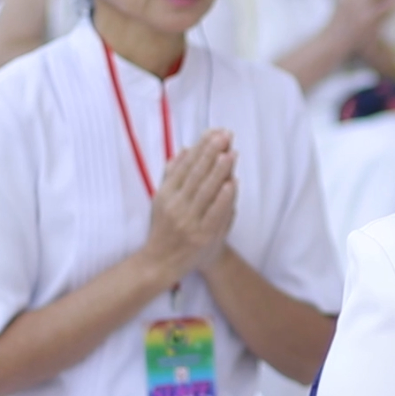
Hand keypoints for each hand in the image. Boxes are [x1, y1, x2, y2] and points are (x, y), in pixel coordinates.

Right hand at [140, 130, 237, 285]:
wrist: (162, 263)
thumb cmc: (167, 228)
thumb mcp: (164, 200)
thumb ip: (173, 175)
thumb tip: (183, 150)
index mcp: (166, 194)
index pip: (185, 166)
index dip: (200, 148)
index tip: (214, 132)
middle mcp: (176, 206)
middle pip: (196, 175)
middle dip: (211, 153)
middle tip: (224, 135)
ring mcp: (189, 221)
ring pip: (206, 191)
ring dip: (219, 171)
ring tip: (229, 153)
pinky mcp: (202, 235)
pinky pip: (215, 213)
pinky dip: (224, 197)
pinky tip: (232, 183)